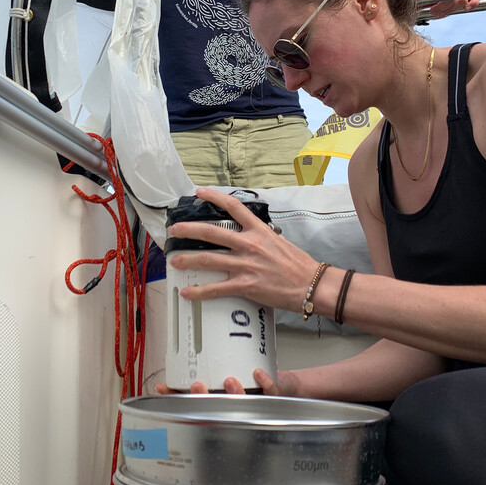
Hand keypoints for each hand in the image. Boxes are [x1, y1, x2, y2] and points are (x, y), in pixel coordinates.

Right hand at [154, 368, 299, 396]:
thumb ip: (216, 358)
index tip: (162, 388)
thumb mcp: (231, 367)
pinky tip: (258, 373)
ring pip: (241, 403)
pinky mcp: (273, 395)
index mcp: (220, 396)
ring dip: (235, 393)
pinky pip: (269, 391)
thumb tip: (194, 335)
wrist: (286, 387)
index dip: (176, 395)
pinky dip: (264, 382)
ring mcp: (254, 401)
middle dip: (205, 398)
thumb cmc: (255, 380)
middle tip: (196, 386)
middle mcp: (234, 403)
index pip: (193, 399)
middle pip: (215, 406)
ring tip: (229, 380)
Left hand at [167, 187, 320, 311]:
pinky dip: (199, 291)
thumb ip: (260, 237)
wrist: (311, 284)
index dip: (215, 197)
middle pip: (213, 233)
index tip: (200, 192)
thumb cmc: (298, 265)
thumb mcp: (279, 242)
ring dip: (188, 260)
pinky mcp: (245, 285)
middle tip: (175, 230)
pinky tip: (187, 292)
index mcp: (259, 231)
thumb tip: (248, 236)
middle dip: (190, 230)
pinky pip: (216, 288)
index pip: (234, 207)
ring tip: (174, 260)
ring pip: (209, 260)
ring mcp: (246, 265)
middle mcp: (249, 244)